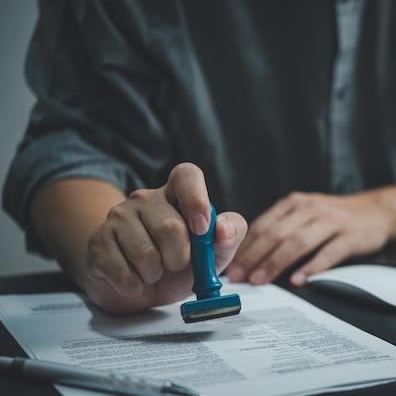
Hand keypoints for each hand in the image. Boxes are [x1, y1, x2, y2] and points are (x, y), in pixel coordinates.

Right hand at [84, 163, 246, 313]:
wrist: (140, 288)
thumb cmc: (181, 264)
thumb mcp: (215, 252)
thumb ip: (230, 236)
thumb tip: (222, 229)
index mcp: (175, 194)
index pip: (186, 175)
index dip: (196, 199)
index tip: (202, 229)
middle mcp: (145, 199)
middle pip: (170, 227)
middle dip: (180, 258)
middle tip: (176, 265)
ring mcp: (117, 217)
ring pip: (145, 254)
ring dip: (156, 275)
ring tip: (154, 271)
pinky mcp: (98, 242)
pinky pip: (124, 273)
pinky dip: (136, 287)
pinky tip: (135, 281)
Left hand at [226, 191, 395, 285]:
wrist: (376, 212)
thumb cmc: (333, 219)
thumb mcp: (305, 215)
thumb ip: (281, 229)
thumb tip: (249, 257)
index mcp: (295, 204)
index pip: (264, 225)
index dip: (245, 247)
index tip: (231, 267)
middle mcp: (310, 209)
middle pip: (277, 233)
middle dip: (255, 256)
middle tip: (241, 277)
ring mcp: (332, 221)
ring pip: (299, 241)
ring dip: (277, 262)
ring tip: (261, 279)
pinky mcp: (351, 236)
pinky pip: (329, 253)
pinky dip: (311, 266)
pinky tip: (298, 279)